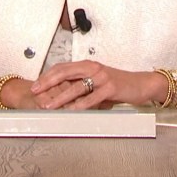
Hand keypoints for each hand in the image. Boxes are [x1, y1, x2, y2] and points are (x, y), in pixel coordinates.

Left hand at [30, 61, 162, 109]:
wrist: (141, 84)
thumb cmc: (119, 83)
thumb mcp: (97, 81)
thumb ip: (82, 84)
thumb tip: (62, 94)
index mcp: (87, 65)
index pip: (62, 67)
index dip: (47, 76)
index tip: (36, 85)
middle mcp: (93, 68)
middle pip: (64, 73)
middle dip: (47, 83)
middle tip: (35, 91)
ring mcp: (101, 77)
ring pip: (75, 87)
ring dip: (60, 97)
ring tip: (49, 105)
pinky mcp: (110, 87)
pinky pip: (91, 98)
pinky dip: (79, 106)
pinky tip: (71, 111)